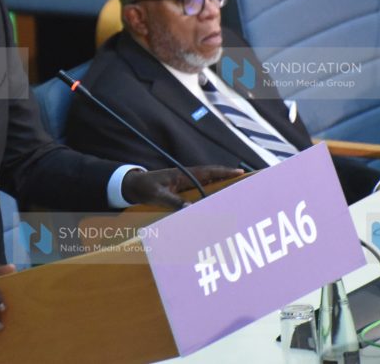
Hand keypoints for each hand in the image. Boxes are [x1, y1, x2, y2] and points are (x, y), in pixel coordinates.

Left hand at [120, 165, 242, 208]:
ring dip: (221, 184)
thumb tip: (191, 208)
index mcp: (183, 173)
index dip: (224, 172)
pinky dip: (211, 192)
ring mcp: (186, 181)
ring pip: (208, 182)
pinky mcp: (183, 188)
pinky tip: (219, 200)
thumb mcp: (157, 195)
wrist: (134, 185)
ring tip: (238, 191)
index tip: (239, 172)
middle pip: (212, 175)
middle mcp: (187, 176)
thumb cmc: (145, 187)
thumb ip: (173, 201)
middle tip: (246, 180)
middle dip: (228, 177)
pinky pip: (201, 188)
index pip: (208, 171)